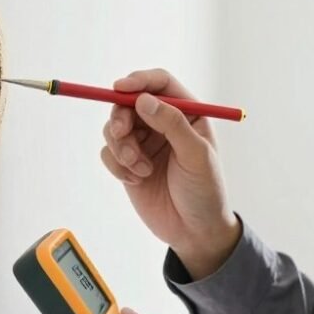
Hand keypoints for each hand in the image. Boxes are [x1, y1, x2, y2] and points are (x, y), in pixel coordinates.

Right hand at [100, 68, 239, 278]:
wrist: (194, 232)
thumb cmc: (205, 191)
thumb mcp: (196, 155)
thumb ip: (172, 124)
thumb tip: (143, 99)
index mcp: (187, 114)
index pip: (160, 84)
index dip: (139, 81)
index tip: (120, 89)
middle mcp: (163, 123)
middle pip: (129, 101)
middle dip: (121, 116)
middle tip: (122, 133)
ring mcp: (144, 142)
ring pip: (115, 126)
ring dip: (121, 146)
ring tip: (139, 169)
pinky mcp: (128, 163)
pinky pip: (108, 152)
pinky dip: (117, 164)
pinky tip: (136, 180)